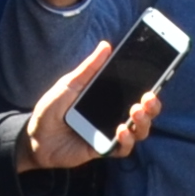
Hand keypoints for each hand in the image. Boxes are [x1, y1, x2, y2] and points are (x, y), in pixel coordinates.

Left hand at [19, 41, 160, 169]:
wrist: (34, 137)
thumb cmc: (51, 110)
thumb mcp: (69, 84)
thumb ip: (88, 68)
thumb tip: (106, 46)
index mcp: (109, 99)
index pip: (136, 92)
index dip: (152, 86)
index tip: (160, 74)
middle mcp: (114, 116)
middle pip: (144, 113)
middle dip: (153, 105)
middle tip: (149, 96)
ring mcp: (110, 134)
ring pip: (140, 131)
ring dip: (143, 122)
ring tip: (135, 110)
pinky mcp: (104, 149)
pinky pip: (123, 149)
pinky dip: (126, 140)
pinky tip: (121, 130)